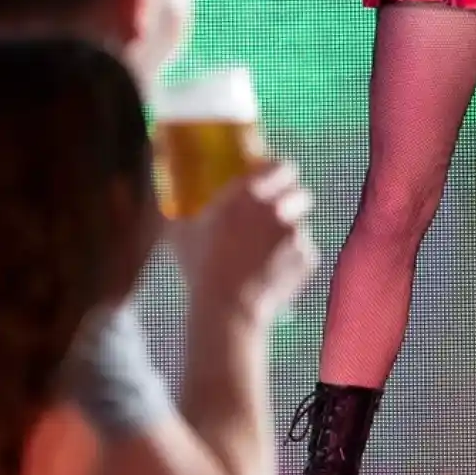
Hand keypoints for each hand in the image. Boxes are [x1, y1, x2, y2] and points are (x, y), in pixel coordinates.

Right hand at [168, 159, 316, 321]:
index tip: (274, 179)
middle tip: (275, 217)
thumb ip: (179, 210)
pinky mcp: (308, 257)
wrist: (228, 308)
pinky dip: (293, 261)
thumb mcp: (181, 233)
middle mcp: (278, 207)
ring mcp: (297, 232)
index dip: (280, 172)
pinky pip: (304, 252)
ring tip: (266, 257)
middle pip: (299, 193)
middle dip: (291, 202)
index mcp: (249, 193)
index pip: (282, 166)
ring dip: (288, 235)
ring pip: (300, 225)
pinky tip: (272, 275)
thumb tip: (167, 197)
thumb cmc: (200, 267)